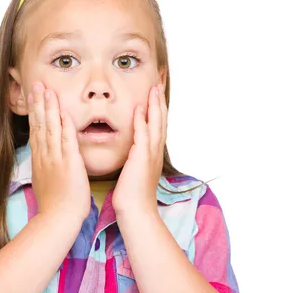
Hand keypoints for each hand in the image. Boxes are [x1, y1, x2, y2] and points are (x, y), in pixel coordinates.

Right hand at [27, 82, 90, 223]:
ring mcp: (56, 158)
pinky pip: (67, 139)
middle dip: (38, 103)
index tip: (33, 97)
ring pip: (50, 128)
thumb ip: (45, 170)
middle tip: (36, 84)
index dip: (35, 113)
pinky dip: (65, 124)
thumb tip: (44, 164)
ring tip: (46, 89)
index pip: (36, 131)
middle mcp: (45, 156)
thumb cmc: (55, 207)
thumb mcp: (45, 184)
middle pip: (40, 124)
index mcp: (40, 161)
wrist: (58, 218)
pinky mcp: (69, 163)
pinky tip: (63, 110)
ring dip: (49, 107)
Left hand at [112, 82, 166, 215]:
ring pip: (156, 124)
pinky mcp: (142, 159)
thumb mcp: (134, 173)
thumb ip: (135, 159)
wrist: (136, 212)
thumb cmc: (132, 197)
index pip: (156, 125)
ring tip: (154, 86)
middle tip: (160, 80)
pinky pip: (143, 135)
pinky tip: (140, 108)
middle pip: (161, 119)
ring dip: (155, 104)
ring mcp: (150, 155)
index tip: (155, 91)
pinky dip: (142, 121)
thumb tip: (131, 152)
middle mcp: (155, 152)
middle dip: (160, 99)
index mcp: (152, 154)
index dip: (157, 107)